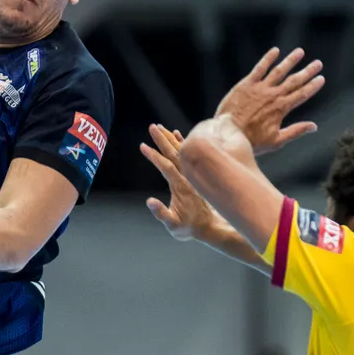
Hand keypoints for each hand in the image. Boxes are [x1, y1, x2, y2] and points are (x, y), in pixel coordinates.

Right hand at [140, 124, 227, 241]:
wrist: (210, 226)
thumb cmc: (189, 227)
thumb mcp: (173, 225)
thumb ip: (161, 214)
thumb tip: (149, 201)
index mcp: (180, 186)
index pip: (165, 166)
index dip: (154, 156)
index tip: (143, 146)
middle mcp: (188, 177)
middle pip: (174, 154)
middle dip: (162, 140)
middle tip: (152, 126)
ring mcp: (192, 174)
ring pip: (181, 151)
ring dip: (171, 139)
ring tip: (161, 127)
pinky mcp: (195, 174)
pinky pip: (189, 155)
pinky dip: (184, 143)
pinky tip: (178, 134)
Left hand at [216, 47, 323, 153]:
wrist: (227, 133)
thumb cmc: (251, 141)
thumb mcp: (276, 141)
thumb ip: (295, 131)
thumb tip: (314, 126)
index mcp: (281, 108)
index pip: (302, 94)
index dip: (312, 86)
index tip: (321, 78)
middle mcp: (273, 96)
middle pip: (294, 80)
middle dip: (307, 71)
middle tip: (318, 63)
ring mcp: (260, 88)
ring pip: (279, 71)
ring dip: (290, 61)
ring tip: (300, 52)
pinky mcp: (246, 84)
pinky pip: (259, 68)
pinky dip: (267, 59)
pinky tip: (275, 51)